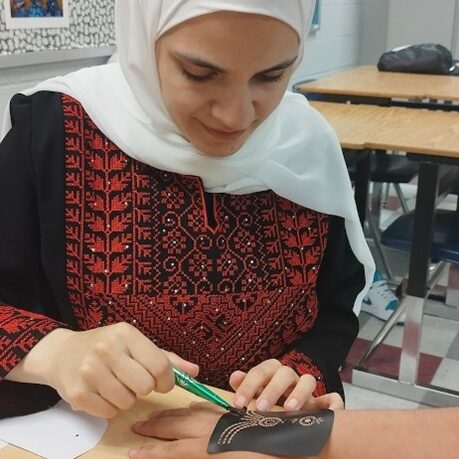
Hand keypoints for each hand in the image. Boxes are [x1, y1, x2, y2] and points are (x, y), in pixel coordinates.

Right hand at [20, 324, 197, 418]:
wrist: (61, 353)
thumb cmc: (106, 347)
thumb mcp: (134, 344)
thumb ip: (166, 358)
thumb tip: (195, 371)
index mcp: (126, 333)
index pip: (160, 364)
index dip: (166, 380)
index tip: (161, 383)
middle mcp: (107, 349)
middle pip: (145, 386)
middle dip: (144, 389)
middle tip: (133, 382)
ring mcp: (90, 370)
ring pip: (128, 402)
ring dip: (126, 399)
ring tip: (116, 385)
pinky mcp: (77, 392)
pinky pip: (109, 412)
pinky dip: (110, 407)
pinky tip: (102, 393)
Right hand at [129, 403, 275, 458]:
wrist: (294, 444)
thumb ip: (203, 458)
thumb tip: (185, 454)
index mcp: (207, 448)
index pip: (170, 452)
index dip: (149, 453)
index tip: (130, 453)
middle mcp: (210, 430)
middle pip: (175, 426)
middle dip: (155, 426)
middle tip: (137, 425)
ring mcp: (222, 419)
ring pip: (190, 413)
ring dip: (172, 415)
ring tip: (157, 415)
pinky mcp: (234, 415)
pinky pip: (208, 408)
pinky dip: (195, 408)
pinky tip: (191, 407)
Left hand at [229, 359, 342, 411]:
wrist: (293, 409)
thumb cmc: (270, 399)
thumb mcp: (256, 391)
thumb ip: (246, 384)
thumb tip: (234, 377)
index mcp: (272, 372)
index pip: (260, 372)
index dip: (248, 386)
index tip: (238, 404)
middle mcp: (291, 377)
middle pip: (284, 373)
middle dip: (272, 390)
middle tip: (259, 408)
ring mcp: (308, 389)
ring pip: (308, 381)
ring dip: (299, 393)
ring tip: (289, 409)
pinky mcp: (323, 402)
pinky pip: (333, 398)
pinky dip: (333, 404)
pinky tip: (329, 414)